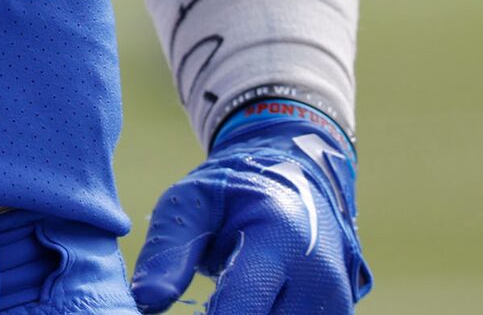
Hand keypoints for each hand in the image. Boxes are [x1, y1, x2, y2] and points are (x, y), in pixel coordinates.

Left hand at [131, 109, 370, 311]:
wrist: (300, 181)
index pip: (241, 305)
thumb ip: (168, 249)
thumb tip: (145, 300)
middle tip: (201, 304)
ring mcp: (336, 303)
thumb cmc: (237, 191)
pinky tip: (244, 304)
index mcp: (280, 239)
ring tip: (225, 299)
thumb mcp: (194, 201)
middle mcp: (319, 278)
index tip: (190, 312)